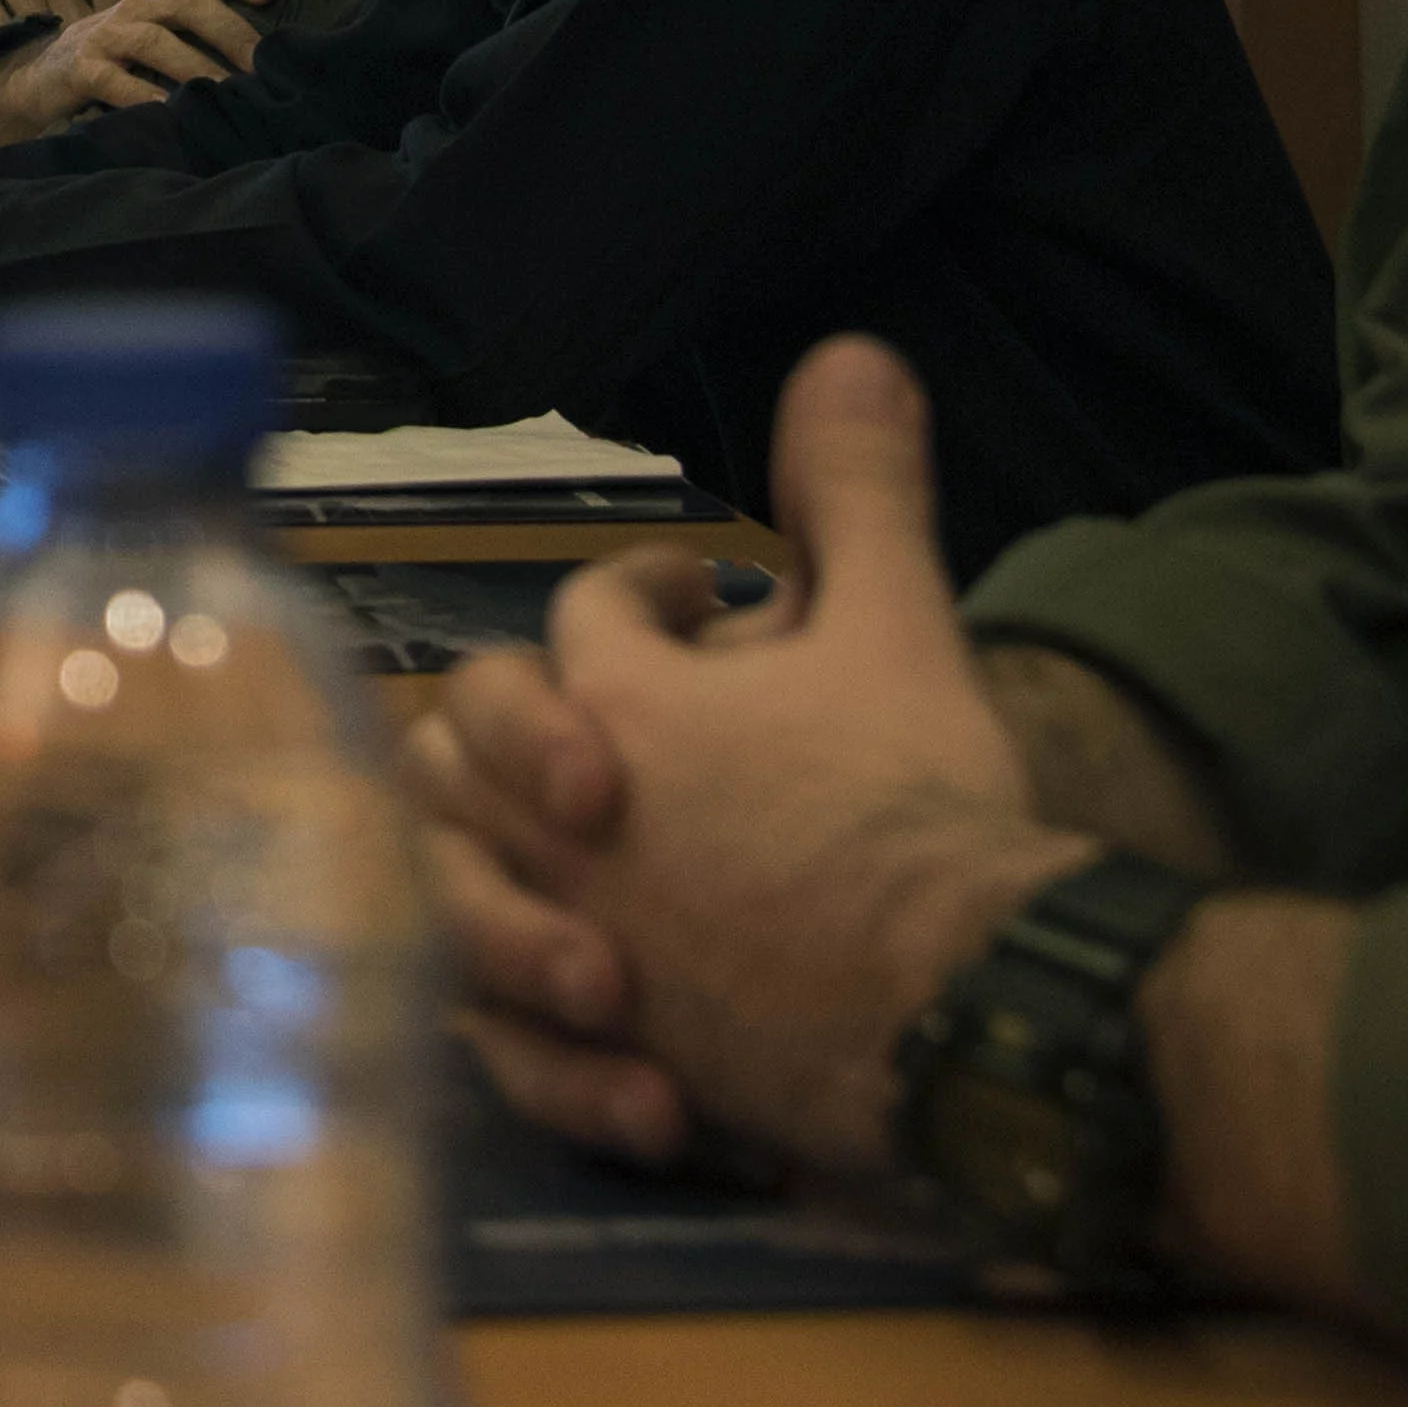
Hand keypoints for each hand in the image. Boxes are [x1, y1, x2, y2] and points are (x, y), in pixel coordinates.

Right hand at [0, 0, 276, 143]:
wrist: (39, 81)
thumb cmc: (116, 60)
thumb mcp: (154, 37)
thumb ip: (196, 33)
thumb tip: (265, 53)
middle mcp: (132, 8)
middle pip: (185, 0)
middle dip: (229, 29)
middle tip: (260, 65)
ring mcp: (104, 37)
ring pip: (155, 41)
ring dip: (196, 68)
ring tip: (226, 93)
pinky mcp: (81, 70)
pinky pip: (117, 81)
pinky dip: (146, 96)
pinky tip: (171, 112)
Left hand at [412, 338, 1082, 1178]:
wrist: (957, 1000)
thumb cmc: (920, 804)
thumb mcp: (899, 627)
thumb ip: (860, 494)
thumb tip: (851, 350)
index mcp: (623, 700)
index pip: (587, 613)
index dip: (646, 591)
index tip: (706, 597)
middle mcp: (557, 818)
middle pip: (467, 738)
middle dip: (527, 721)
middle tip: (616, 739)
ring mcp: (566, 939)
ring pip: (450, 878)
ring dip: (507, 857)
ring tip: (584, 862)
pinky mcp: (590, 1056)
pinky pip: (504, 1041)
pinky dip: (533, 1025)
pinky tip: (594, 1014)